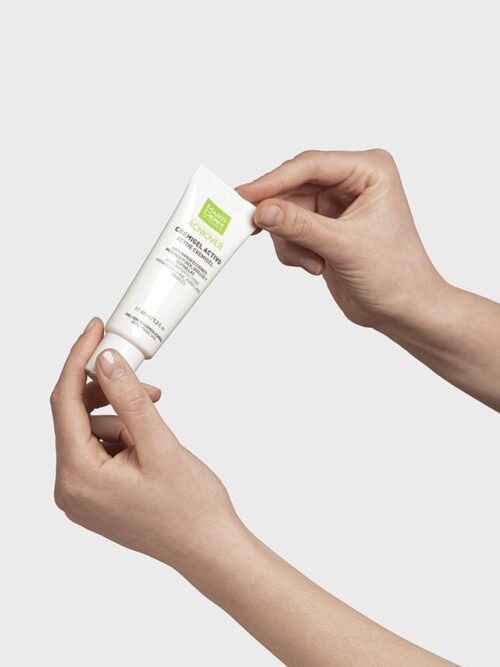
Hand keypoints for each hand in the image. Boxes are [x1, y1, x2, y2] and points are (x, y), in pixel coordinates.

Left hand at [51, 318, 454, 663]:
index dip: (78, 358)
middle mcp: (70, 488)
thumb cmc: (190, 506)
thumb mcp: (159, 443)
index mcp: (78, 477)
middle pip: (73, 416)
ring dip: (120, 414)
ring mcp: (81, 495)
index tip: (96, 330)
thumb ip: (129, 398)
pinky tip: (148, 437)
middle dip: (106, 390)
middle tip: (142, 377)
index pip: (64, 402)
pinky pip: (98, 449)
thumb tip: (105, 360)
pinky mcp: (96, 496)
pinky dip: (122, 433)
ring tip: (155, 417)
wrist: (209, 547)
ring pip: (89, 431)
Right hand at [238, 149, 447, 328]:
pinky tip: (316, 266)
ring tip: (312, 262)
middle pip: (293, 186)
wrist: (403, 309)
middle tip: (255, 230)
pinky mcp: (324, 227)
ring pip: (287, 210)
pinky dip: (294, 250)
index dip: (274, 180)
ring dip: (291, 240)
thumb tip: (262, 211)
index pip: (311, 165)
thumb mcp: (344, 247)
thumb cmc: (394, 274)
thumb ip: (300, 226)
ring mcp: (336, 205)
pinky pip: (290, 230)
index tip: (245, 195)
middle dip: (281, 215)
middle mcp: (351, 181)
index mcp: (368, 170)